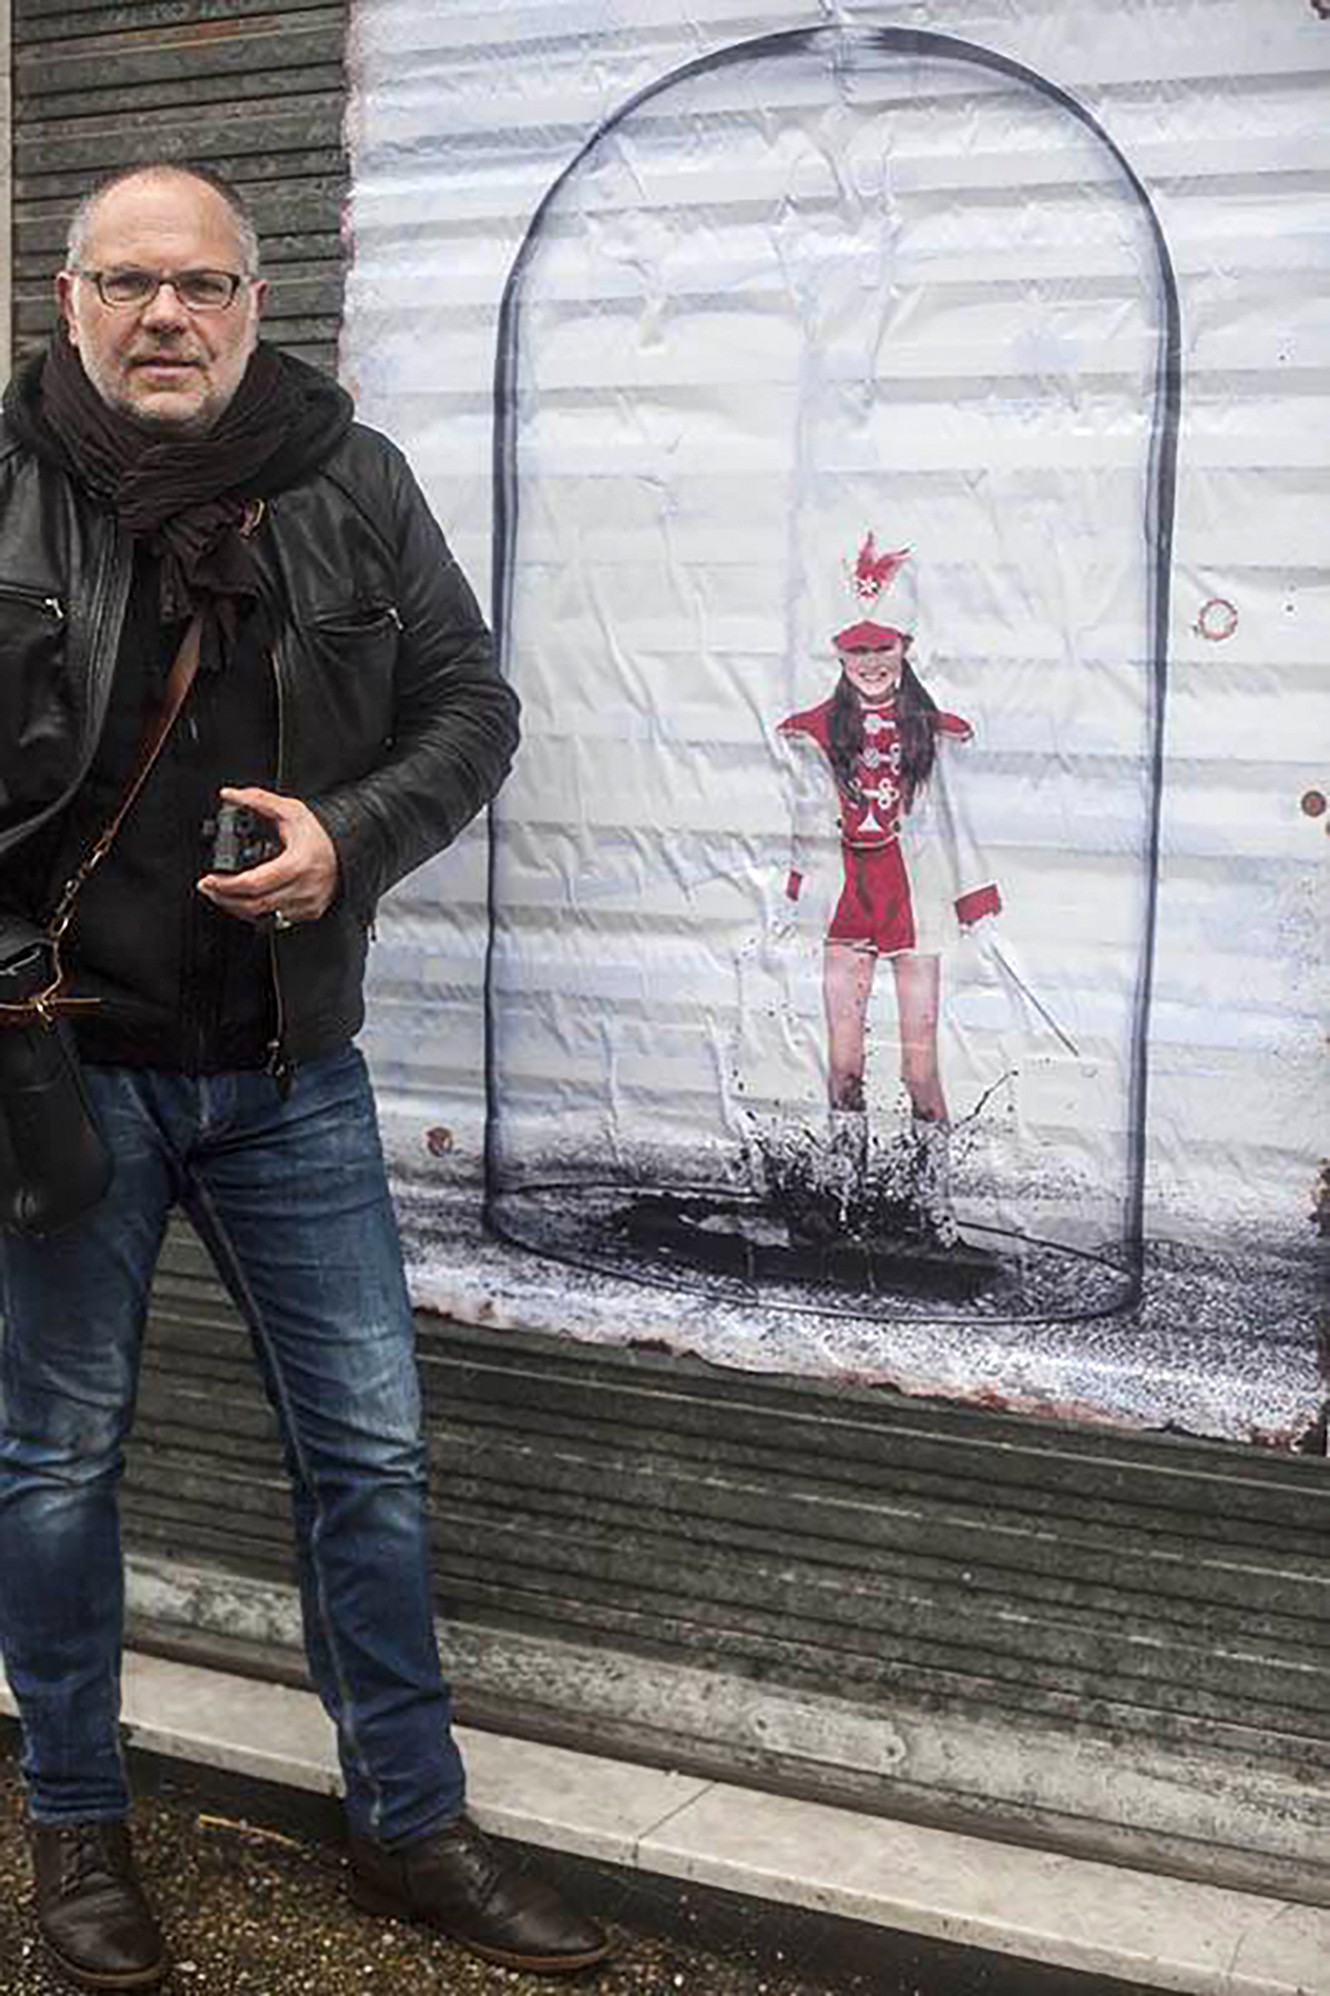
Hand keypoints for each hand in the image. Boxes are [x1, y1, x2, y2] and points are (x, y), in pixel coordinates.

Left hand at [197, 786, 339, 926]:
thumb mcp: (291, 811)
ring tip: (221, 895)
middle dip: (224, 898)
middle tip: (208, 888)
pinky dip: (254, 913)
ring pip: (262, 916)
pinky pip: (274, 920)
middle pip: (253, 904)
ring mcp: (306, 904)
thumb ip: (259, 800)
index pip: (254, 883)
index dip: (226, 885)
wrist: (348, 851)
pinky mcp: (307, 913)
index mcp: (297, 864)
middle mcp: (303, 888)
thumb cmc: (320, 834)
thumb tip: (229, 795)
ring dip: (236, 908)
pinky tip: (243, 902)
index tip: (208, 880)